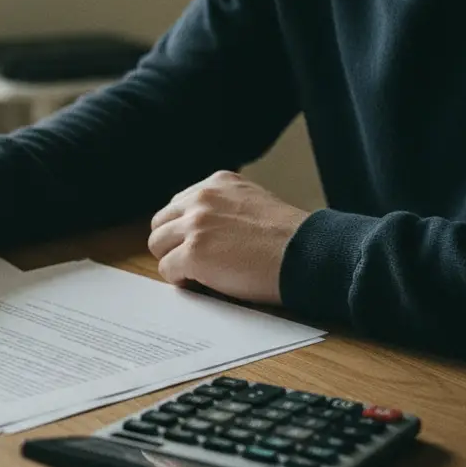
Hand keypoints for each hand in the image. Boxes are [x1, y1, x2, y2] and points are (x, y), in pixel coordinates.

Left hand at [147, 170, 308, 304]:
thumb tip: (203, 228)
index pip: (178, 204)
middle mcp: (202, 198)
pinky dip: (181, 280)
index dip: (184, 229)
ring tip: (198, 273)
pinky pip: (167, 269)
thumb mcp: (254, 202)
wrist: (307, 253)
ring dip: (174, 260)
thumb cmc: (289, 237)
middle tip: (192, 261)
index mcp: (217, 182)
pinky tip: (203, 284)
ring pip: (158, 245)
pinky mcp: (194, 253)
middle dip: (172, 243)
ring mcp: (195, 225)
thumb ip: (225, 206)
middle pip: (161, 223)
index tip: (198, 244)